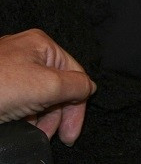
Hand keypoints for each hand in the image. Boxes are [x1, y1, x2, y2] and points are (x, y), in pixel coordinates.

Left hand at [0, 29, 96, 144]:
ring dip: (41, 118)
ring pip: (39, 96)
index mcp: (42, 45)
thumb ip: (76, 85)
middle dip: (57, 114)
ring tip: (34, 132)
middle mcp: (27, 54)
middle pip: (58, 87)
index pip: (75, 75)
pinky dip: (24, 116)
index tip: (71, 132)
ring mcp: (9, 70)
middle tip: (55, 136)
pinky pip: (20, 101)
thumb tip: (89, 88)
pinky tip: (20, 126)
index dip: (77, 105)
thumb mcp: (46, 85)